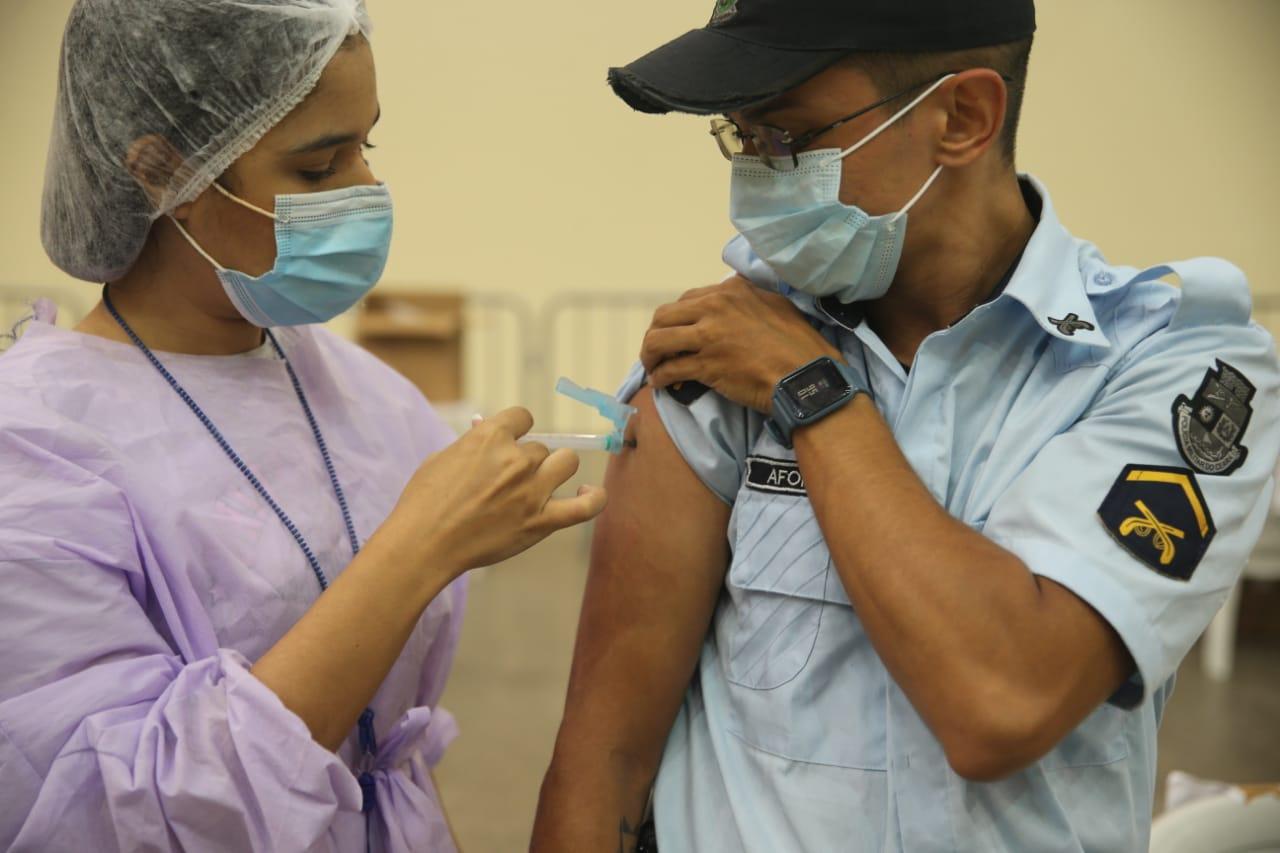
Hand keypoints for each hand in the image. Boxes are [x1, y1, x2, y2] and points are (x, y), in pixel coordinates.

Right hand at [376, 407, 606, 582]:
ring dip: (555, 470)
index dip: (517, 429)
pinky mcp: (542, 521)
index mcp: (490, 437)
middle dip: (528, 460)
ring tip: (542, 484)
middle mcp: (516, 459)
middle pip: (541, 447)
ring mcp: (532, 490)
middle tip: (509, 481)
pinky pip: (586, 506)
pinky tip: (590, 492)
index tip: (511, 441)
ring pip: (566, 463)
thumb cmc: (424, 502)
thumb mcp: (442, 459)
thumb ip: (470, 443)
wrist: (424, 543)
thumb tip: (484, 429)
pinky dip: (594, 498)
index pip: (523, 416)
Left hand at [640, 276, 840, 414]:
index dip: (677, 319)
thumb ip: (749, 301)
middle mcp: (716, 307)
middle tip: (657, 351)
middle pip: (664, 316)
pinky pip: (670, 369)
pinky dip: (660, 378)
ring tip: (653, 367)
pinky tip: (661, 384)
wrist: (806, 375)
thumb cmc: (799, 345)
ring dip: (650, 356)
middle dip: (654, 334)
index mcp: (731, 291)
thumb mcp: (776, 306)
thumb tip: (732, 305)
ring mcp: (709, 335)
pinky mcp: (706, 365)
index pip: (687, 299)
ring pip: (658, 340)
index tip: (677, 333)